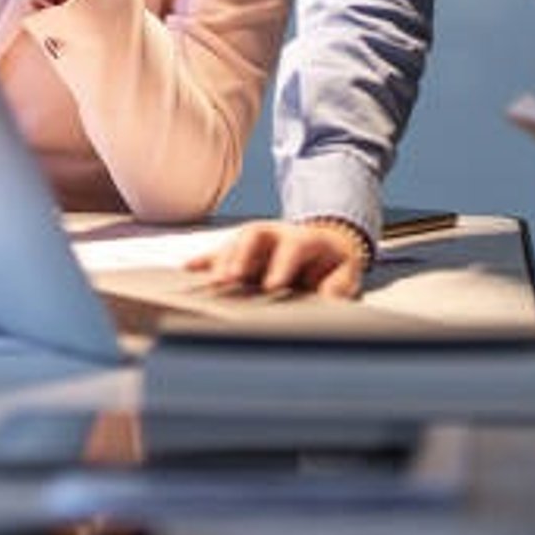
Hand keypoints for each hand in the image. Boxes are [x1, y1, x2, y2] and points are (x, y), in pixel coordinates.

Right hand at [186, 220, 367, 299]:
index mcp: (305, 239)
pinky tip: (188, 271)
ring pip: (233, 243)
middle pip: (254, 236)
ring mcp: (255, 241)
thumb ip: (338, 287)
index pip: (293, 246)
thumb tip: (328, 300)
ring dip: (220, 261)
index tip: (272, 286)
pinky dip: (203, 262)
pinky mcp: (240, 250)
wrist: (325, 247)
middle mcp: (276, 234)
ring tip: (209, 283)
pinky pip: (218, 253)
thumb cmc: (333, 264)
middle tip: (229, 279)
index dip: (282, 265)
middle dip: (240, 256)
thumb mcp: (346, 274)